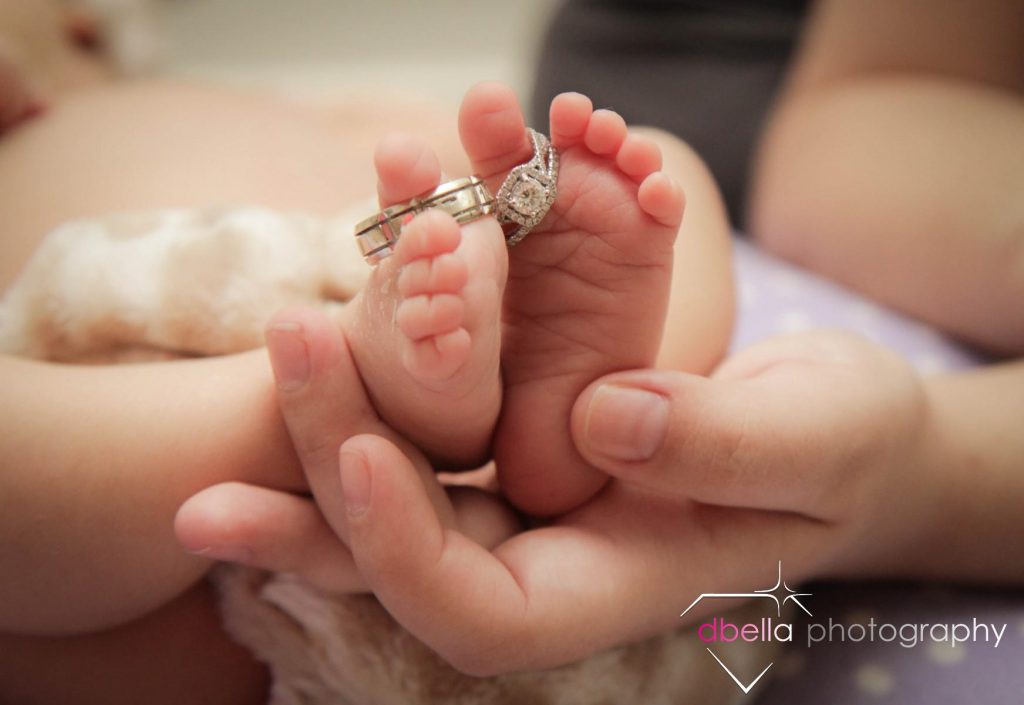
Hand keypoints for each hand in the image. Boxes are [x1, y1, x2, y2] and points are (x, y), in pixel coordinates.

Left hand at [178, 325, 935, 675]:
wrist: (829, 423)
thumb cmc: (840, 445)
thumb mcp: (812, 440)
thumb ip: (725, 445)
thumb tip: (605, 417)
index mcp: (612, 584)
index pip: (483, 612)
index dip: (412, 551)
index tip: (372, 453)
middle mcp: (547, 554)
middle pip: (405, 550)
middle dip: (332, 466)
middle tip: (291, 348)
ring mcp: (525, 500)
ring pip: (398, 489)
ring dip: (331, 419)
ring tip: (286, 331)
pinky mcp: (520, 436)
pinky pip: (430, 423)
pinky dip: (385, 375)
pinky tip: (341, 321)